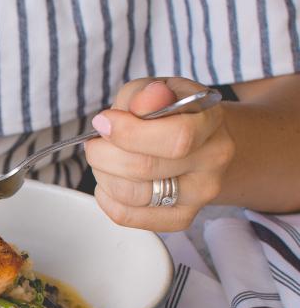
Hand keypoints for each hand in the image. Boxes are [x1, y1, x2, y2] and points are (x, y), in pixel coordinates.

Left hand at [85, 77, 235, 231]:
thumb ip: (145, 94)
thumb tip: (145, 101)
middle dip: (104, 154)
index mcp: (210, 121)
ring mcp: (199, 194)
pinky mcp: (180, 218)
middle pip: (145, 168)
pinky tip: (109, 180)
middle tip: (95, 143)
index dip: (129, 132)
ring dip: (103, 175)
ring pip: (132, 195)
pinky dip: (106, 198)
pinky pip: (127, 215)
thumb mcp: (156, 90)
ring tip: (103, 160)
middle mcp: (212, 161)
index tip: (104, 122)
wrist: (195, 142)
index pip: (176, 137)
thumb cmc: (169, 113)